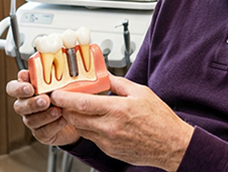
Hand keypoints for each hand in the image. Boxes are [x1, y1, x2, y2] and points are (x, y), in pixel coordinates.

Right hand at [5, 70, 79, 146]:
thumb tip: (53, 62)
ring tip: (57, 110)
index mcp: (28, 90)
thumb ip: (53, 75)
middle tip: (45, 100)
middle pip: (20, 106)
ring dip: (44, 115)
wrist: (79, 116)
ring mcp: (33, 120)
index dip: (18, 88)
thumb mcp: (62, 82)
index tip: (29, 86)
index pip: (13, 88)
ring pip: (31, 120)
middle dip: (32, 103)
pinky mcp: (41, 133)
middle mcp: (27, 105)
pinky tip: (62, 120)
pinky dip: (53, 126)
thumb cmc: (67, 95)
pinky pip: (42, 132)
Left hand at [50, 74, 193, 171]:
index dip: (65, 98)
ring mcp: (108, 141)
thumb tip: (105, 75)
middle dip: (65, 108)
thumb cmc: (160, 120)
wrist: (170, 144)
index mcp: (118, 109)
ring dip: (76, 118)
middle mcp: (110, 127)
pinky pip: (92, 138)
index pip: (82, 104)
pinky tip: (96, 120)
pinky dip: (89, 128)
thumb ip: (119, 83)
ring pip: (81, 129)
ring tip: (79, 109)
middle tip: (64, 99)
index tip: (57, 93)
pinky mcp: (109, 150)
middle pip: (75, 118)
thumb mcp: (141, 92)